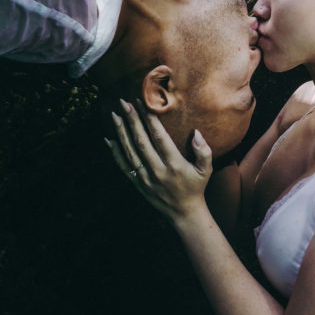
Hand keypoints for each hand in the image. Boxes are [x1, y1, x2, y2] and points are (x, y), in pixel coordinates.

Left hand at [106, 99, 212, 221]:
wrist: (183, 212)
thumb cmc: (196, 186)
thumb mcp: (206, 170)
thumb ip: (204, 151)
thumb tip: (196, 133)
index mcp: (174, 164)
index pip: (159, 137)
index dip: (150, 119)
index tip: (143, 103)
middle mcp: (158, 170)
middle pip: (141, 141)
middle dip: (132, 120)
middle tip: (124, 103)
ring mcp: (145, 178)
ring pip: (129, 152)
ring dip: (121, 132)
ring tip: (115, 115)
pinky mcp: (137, 183)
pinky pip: (123, 166)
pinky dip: (114, 152)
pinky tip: (108, 139)